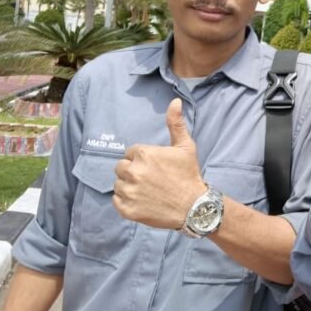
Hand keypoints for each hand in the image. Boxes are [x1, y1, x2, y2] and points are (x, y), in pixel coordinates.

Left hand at [113, 98, 205, 228]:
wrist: (194, 206)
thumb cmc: (189, 174)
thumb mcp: (185, 147)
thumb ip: (176, 123)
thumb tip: (175, 101)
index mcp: (144, 154)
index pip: (131, 153)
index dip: (143, 160)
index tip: (156, 167)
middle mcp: (133, 171)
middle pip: (121, 168)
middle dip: (133, 171)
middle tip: (151, 180)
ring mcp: (128, 191)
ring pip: (118, 184)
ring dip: (129, 186)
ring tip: (148, 191)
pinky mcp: (126, 209)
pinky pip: (116, 200)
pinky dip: (126, 201)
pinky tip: (142, 201)